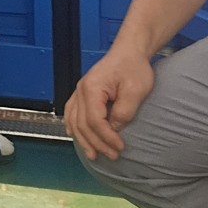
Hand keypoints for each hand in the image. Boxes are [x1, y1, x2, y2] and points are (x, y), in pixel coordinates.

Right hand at [64, 43, 154, 160]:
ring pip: (74, 121)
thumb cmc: (133, 67)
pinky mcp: (83, 93)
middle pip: (82, 124)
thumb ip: (124, 111)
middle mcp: (81, 90)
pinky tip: (76, 136)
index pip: (94, 120)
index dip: (106, 137)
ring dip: (84, 140)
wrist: (129, 52)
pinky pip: (71, 113)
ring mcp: (79, 91)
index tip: (120, 147)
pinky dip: (73, 127)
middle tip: (113, 155)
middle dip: (97, 143)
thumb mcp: (136, 90)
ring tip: (94, 155)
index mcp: (92, 88)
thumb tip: (115, 128)